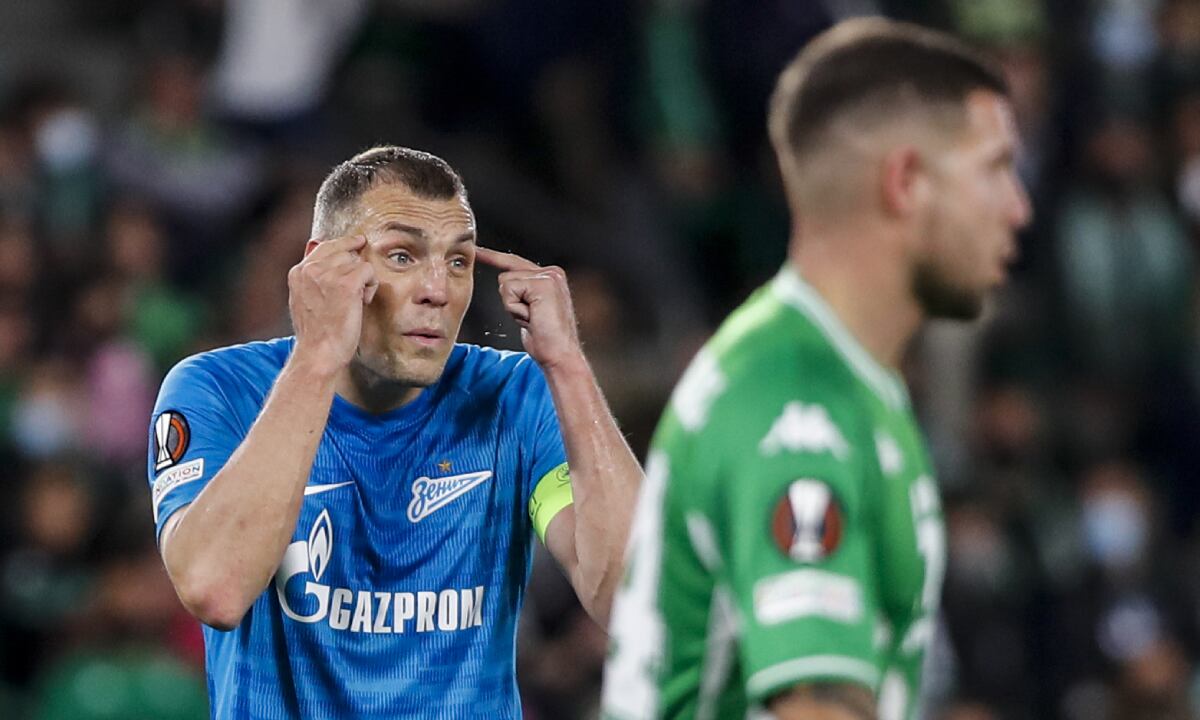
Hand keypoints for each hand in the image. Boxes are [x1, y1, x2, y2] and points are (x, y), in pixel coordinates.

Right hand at [288, 235, 378, 375]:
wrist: (319, 353)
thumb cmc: (316, 334)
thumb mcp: (304, 300)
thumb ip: (312, 278)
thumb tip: (322, 252)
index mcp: (298, 272)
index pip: (325, 246)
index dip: (344, 245)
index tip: (358, 242)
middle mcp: (311, 269)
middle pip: (345, 251)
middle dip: (355, 269)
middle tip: (355, 293)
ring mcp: (328, 274)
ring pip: (358, 261)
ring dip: (363, 280)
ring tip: (355, 301)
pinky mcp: (347, 283)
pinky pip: (369, 270)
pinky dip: (371, 286)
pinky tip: (362, 302)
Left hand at [475, 247, 582, 370]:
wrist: (559, 354)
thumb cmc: (545, 339)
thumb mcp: (531, 310)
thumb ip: (522, 293)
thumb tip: (505, 285)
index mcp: (550, 276)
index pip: (514, 263)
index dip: (493, 258)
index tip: (476, 251)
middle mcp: (552, 272)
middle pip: (506, 275)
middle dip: (510, 301)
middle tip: (532, 319)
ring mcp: (548, 276)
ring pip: (505, 283)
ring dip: (513, 306)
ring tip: (533, 319)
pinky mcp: (542, 284)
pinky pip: (509, 291)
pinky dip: (515, 309)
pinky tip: (532, 318)